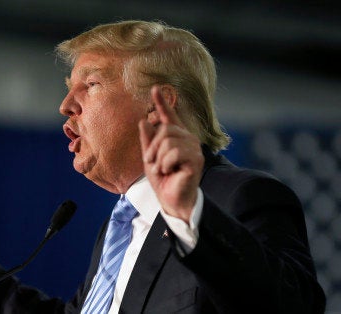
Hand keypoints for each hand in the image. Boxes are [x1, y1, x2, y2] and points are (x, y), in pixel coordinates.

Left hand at [138, 85, 203, 222]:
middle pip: (165, 130)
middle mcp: (188, 139)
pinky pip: (174, 153)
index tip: (155, 88)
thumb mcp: (150, 158)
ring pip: (168, 141)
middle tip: (153, 164)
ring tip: (163, 170)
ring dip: (159, 159)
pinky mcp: (196, 159)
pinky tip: (170, 172)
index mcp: (176, 138)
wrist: (172, 200)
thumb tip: (143, 121)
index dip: (162, 103)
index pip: (169, 117)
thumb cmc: (163, 180)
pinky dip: (165, 164)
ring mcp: (194, 149)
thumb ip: (148, 141)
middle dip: (153, 148)